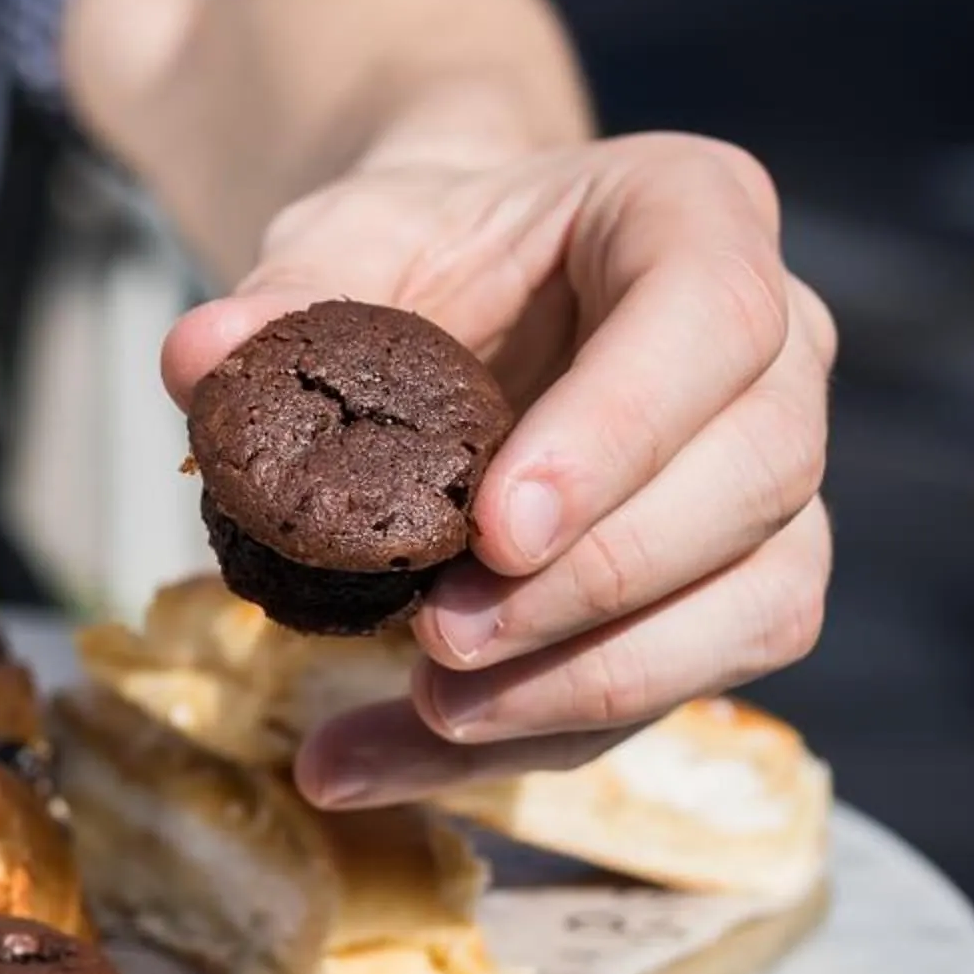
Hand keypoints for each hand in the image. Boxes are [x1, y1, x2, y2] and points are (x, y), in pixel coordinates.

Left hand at [160, 132, 834, 808]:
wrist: (461, 293)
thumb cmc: (423, 249)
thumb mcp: (344, 238)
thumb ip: (284, 291)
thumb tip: (197, 358)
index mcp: (694, 215)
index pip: (710, 318)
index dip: (618, 436)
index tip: (496, 532)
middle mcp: (775, 350)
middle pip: (754, 480)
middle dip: (593, 588)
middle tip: (437, 642)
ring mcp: (773, 476)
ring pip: (755, 604)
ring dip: (586, 687)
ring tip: (424, 715)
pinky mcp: (733, 587)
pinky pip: (677, 686)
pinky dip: (533, 740)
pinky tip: (381, 759)